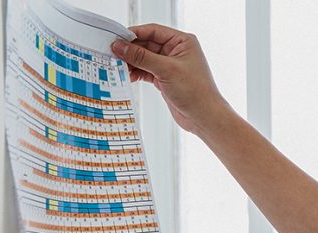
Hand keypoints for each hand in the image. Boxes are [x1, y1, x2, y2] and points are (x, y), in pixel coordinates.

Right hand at [115, 24, 236, 135]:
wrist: (204, 117)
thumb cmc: (196, 92)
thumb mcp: (166, 70)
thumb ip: (142, 57)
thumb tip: (122, 46)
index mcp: (182, 41)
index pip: (153, 31)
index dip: (134, 34)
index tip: (117, 38)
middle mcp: (176, 51)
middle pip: (146, 44)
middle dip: (130, 50)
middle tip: (112, 54)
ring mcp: (169, 65)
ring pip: (144, 59)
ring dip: (131, 63)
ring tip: (117, 66)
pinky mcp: (164, 78)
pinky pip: (145, 71)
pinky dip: (136, 73)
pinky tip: (126, 76)